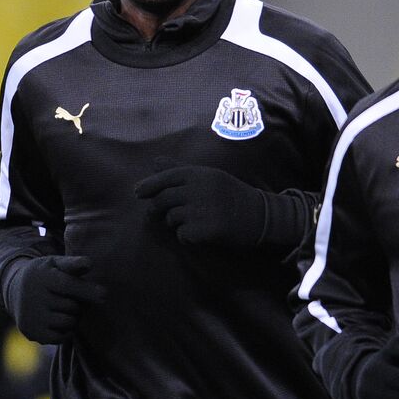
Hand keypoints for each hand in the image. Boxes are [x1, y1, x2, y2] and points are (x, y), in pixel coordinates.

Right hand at [5, 256, 106, 344]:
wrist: (14, 290)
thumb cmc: (44, 275)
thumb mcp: (55, 263)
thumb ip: (73, 264)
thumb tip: (90, 264)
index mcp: (42, 278)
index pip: (68, 286)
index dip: (88, 290)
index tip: (104, 294)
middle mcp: (34, 298)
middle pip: (72, 307)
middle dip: (79, 304)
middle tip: (72, 298)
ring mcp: (32, 317)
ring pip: (69, 322)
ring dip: (73, 317)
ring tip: (66, 308)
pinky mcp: (32, 332)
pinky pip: (61, 337)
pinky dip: (66, 330)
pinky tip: (59, 319)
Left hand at [134, 161, 267, 246]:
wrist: (261, 216)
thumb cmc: (231, 195)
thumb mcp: (209, 177)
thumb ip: (180, 170)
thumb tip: (154, 161)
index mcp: (201, 174)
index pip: (167, 177)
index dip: (149, 185)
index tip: (137, 192)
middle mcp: (201, 189)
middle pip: (164, 199)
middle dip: (156, 208)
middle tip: (154, 213)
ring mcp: (205, 209)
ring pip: (172, 218)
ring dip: (176, 223)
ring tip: (193, 221)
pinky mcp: (208, 229)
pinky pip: (183, 234)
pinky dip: (187, 237)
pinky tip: (201, 233)